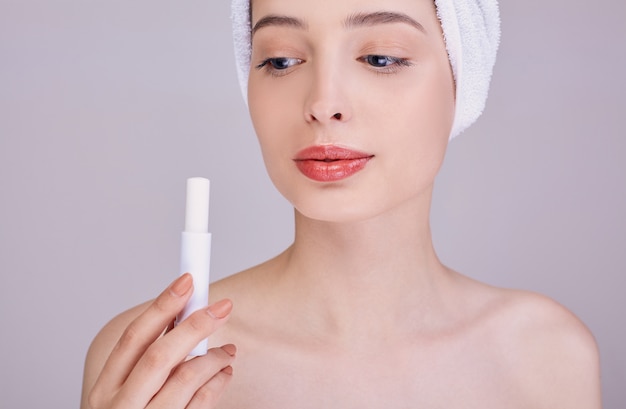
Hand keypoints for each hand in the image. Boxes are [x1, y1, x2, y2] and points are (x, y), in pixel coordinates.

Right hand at [86, 273, 234, 408]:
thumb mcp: (123, 394)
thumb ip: (146, 362)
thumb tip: (183, 318)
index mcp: (105, 389)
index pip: (133, 338)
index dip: (162, 305)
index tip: (187, 282)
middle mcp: (120, 408)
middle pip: (160, 355)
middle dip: (195, 325)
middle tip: (221, 307)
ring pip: (185, 379)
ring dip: (212, 357)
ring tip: (226, 350)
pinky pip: (201, 405)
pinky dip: (218, 384)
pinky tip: (224, 373)